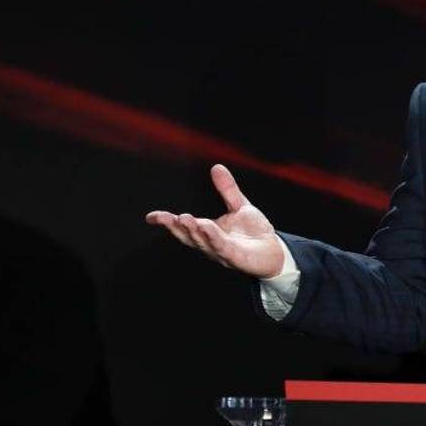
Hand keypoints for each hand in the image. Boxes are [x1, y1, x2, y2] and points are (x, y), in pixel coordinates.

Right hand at [145, 164, 284, 278]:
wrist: (275, 251)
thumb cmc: (254, 232)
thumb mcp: (240, 206)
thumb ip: (227, 189)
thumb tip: (216, 166)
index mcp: (208, 232)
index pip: (183, 227)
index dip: (167, 223)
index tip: (151, 217)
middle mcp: (210, 244)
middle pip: (188, 236)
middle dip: (176, 227)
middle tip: (165, 217)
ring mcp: (222, 252)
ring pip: (203, 243)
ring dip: (193, 231)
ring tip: (184, 218)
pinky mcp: (236, 258)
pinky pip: (223, 248)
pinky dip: (214, 238)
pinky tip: (207, 227)